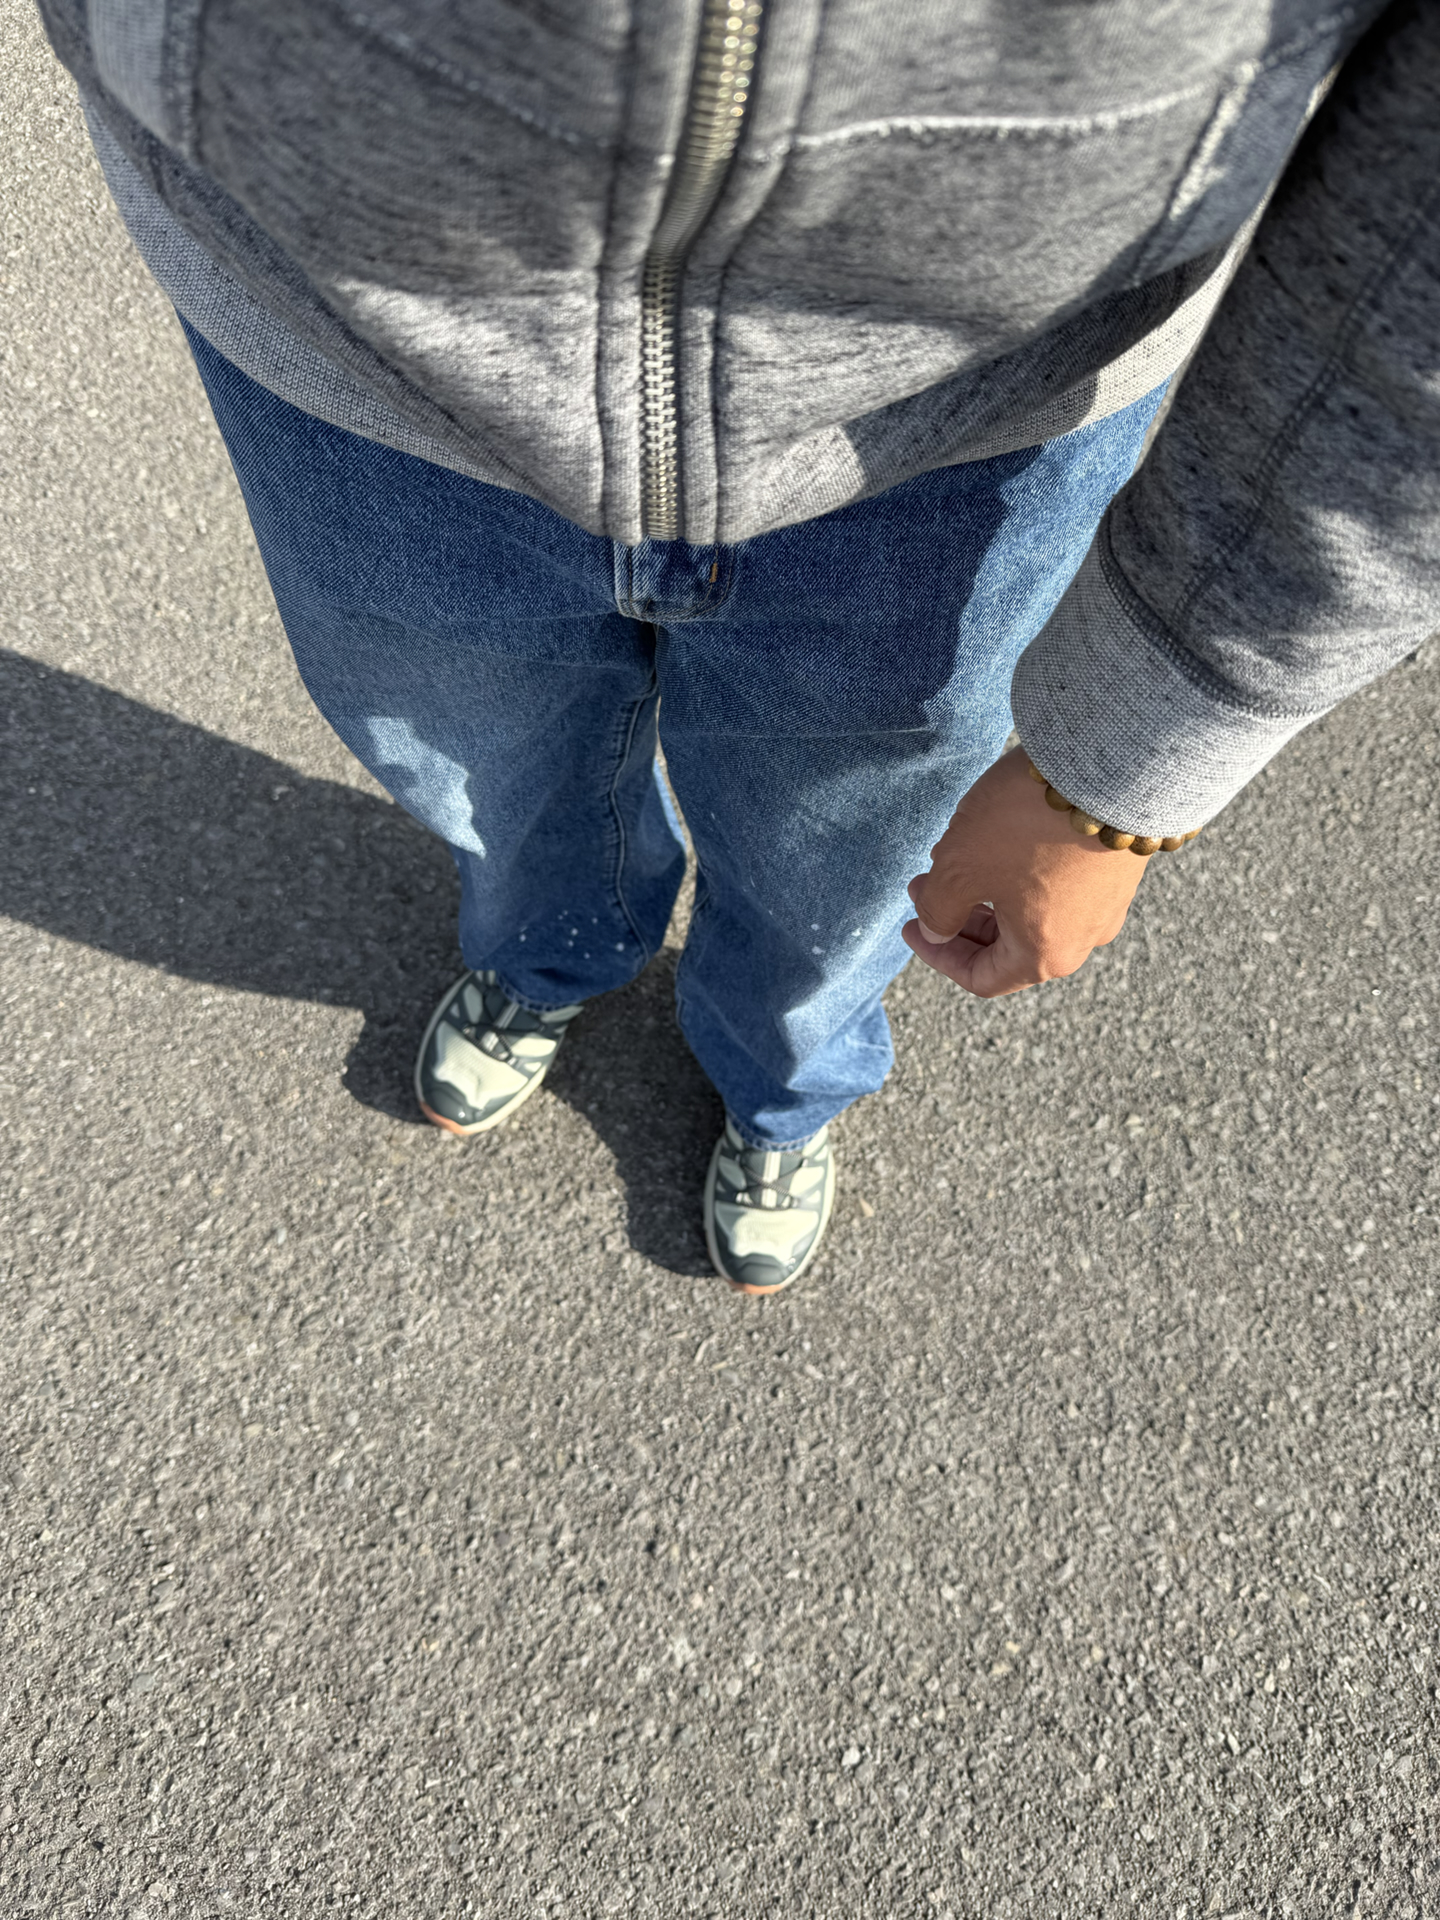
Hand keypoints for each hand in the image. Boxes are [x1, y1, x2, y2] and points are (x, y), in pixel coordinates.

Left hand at [902, 747, 1152, 997]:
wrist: (1109, 762)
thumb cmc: (1025, 824)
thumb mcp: (960, 868)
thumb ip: (939, 909)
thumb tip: (936, 930)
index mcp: (1044, 954)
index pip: (983, 978)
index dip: (938, 956)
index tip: (910, 927)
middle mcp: (1082, 938)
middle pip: (1009, 948)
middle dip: (959, 918)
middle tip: (924, 885)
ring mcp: (1106, 902)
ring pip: (1033, 913)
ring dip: (988, 894)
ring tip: (952, 856)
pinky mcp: (1117, 866)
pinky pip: (1060, 885)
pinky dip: (1021, 875)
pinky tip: (993, 840)